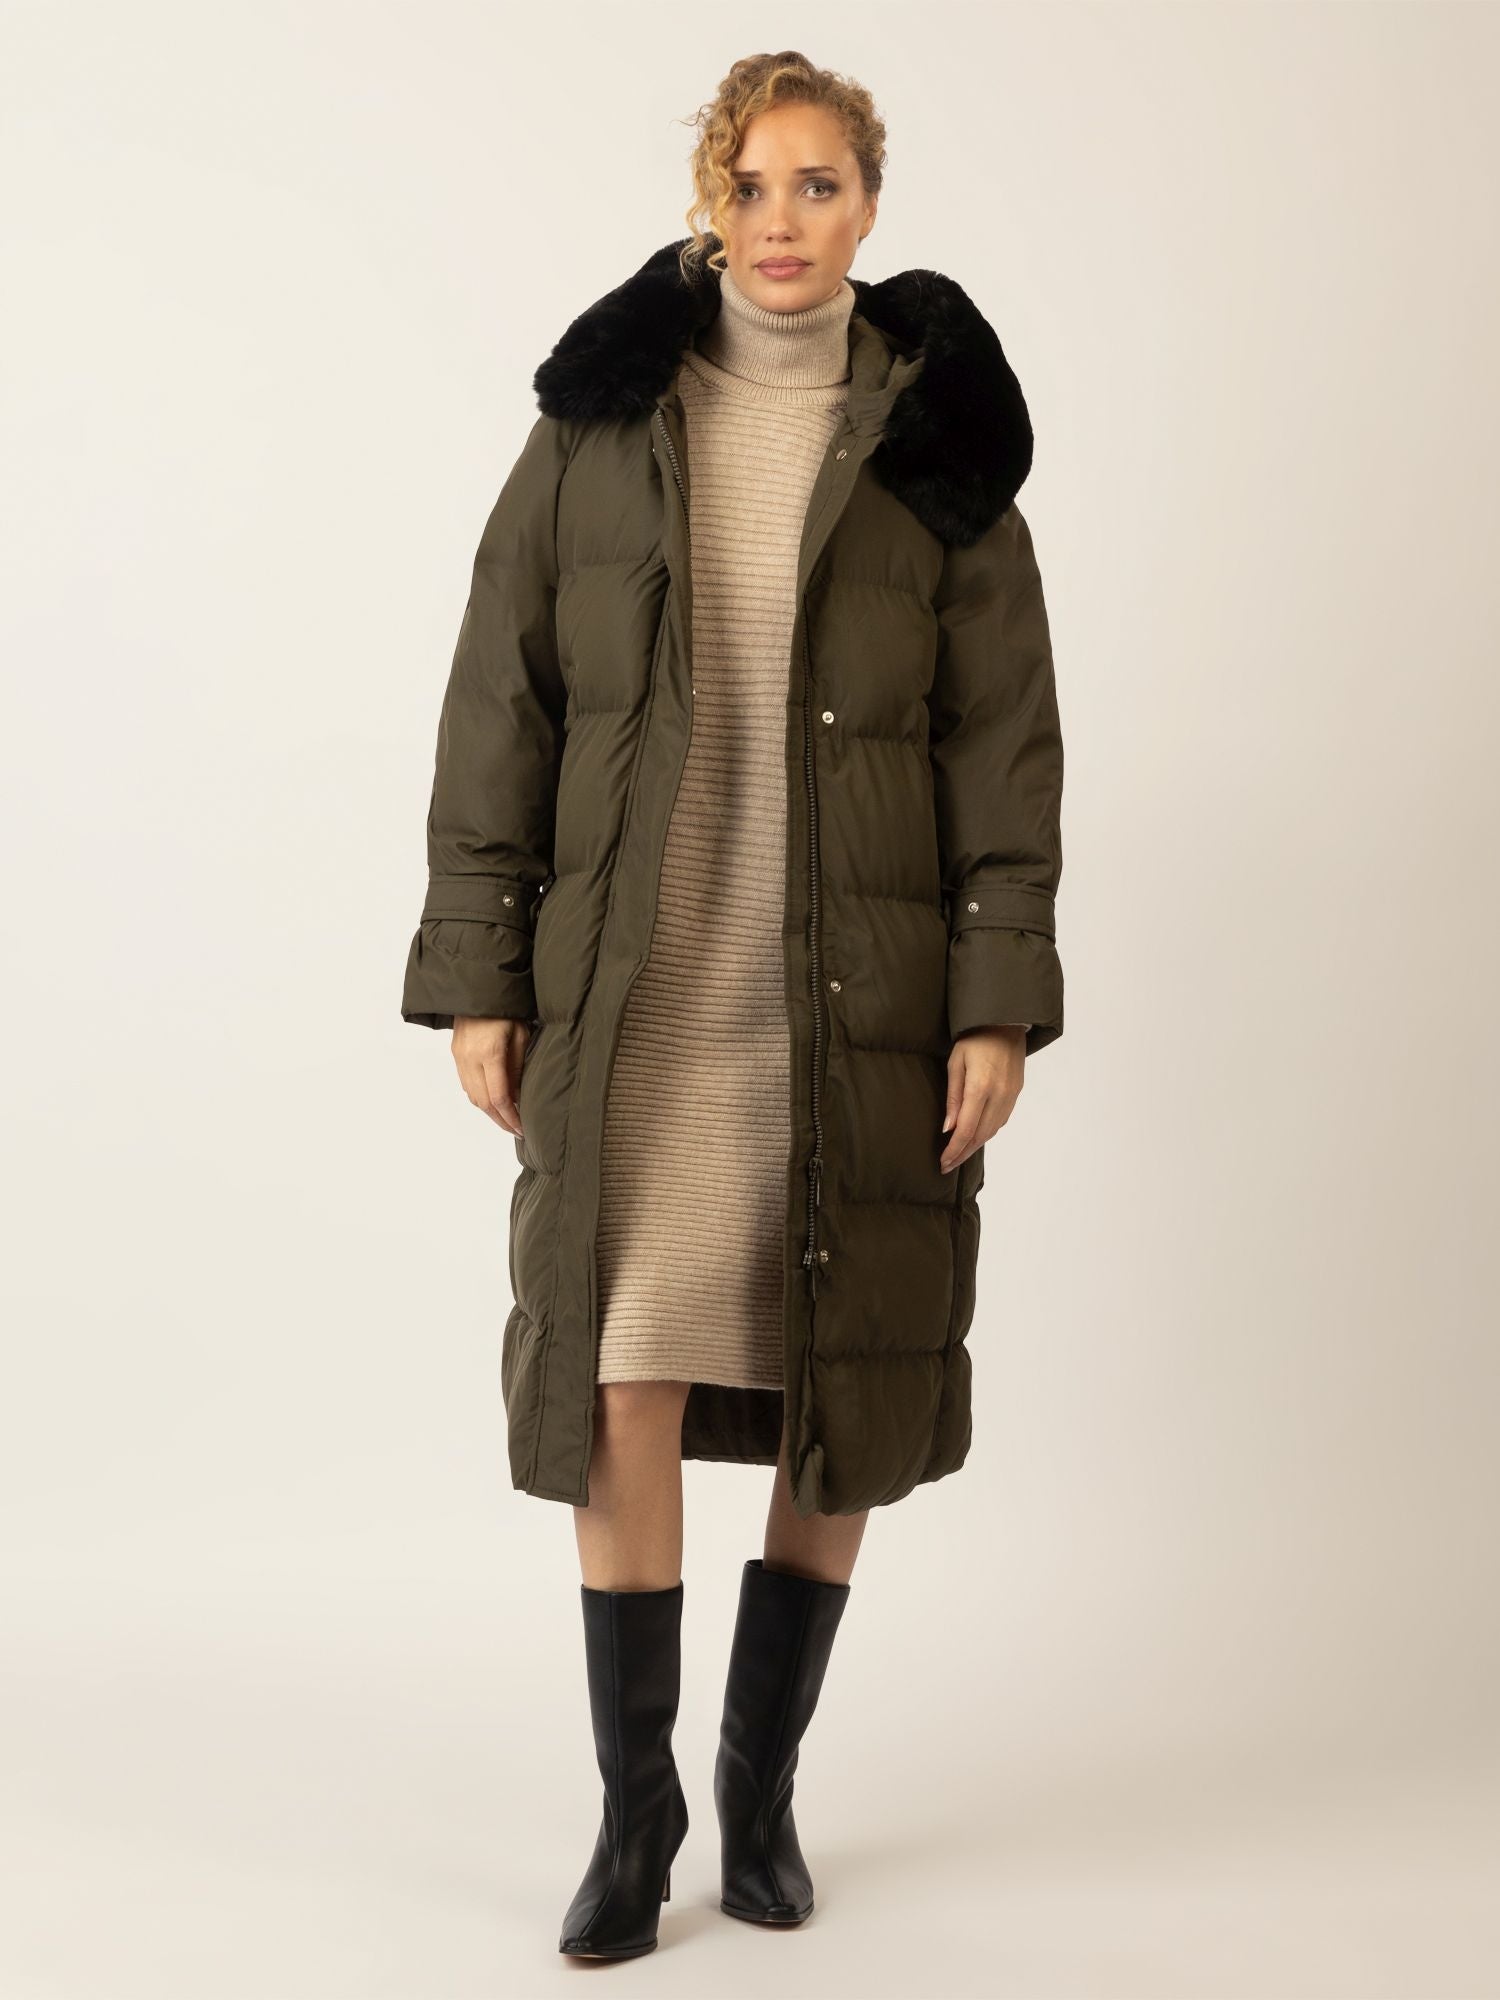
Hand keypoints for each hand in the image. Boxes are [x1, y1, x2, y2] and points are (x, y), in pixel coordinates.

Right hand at [452, 1015, 532, 1135]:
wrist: (479, 988)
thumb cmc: (506, 1009)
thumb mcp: (521, 1036)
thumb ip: (518, 1068)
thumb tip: (519, 1097)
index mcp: (489, 1054)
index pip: (499, 1097)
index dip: (511, 1117)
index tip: (522, 1128)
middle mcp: (470, 1059)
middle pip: (483, 1103)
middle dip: (500, 1120)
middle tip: (516, 1130)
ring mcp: (459, 1057)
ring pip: (472, 1096)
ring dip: (489, 1111)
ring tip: (506, 1118)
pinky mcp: (455, 1054)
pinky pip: (466, 1085)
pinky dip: (480, 1098)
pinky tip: (493, 1100)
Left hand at [939, 1026, 1025, 1172]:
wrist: (1005, 1023)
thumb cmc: (975, 1039)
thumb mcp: (955, 1063)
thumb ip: (953, 1097)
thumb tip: (949, 1128)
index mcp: (981, 1087)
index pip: (967, 1129)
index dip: (954, 1150)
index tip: (943, 1163)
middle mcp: (1000, 1095)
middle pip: (980, 1136)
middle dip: (963, 1154)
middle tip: (947, 1166)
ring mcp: (1011, 1095)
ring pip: (992, 1131)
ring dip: (975, 1146)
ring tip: (958, 1155)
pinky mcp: (1016, 1093)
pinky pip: (1001, 1120)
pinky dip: (987, 1133)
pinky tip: (975, 1137)